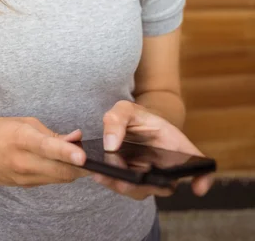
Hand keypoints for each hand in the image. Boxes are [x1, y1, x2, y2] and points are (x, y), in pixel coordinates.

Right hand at [0, 116, 88, 187]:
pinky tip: (59, 164)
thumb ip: (51, 133)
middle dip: (79, 167)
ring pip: (57, 178)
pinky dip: (57, 173)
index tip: (83, 156)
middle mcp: (21, 161)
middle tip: (95, 159)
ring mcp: (21, 177)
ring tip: (78, 158)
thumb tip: (76, 139)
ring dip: (70, 170)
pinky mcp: (22, 186)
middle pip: (59, 170)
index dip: (67, 152)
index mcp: (20, 138)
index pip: (48, 147)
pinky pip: (47, 181)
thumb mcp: (24, 122)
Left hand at [93, 100, 214, 200]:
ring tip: (102, 174)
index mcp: (175, 145)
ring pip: (140, 190)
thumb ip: (117, 120)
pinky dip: (110, 183)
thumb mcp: (126, 109)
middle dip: (144, 185)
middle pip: (163, 185)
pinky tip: (96, 173)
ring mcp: (149, 176)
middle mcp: (166, 166)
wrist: (125, 125)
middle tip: (125, 180)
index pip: (198, 163)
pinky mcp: (130, 181)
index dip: (203, 177)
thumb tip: (111, 145)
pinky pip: (123, 187)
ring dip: (122, 185)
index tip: (198, 188)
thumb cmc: (134, 117)